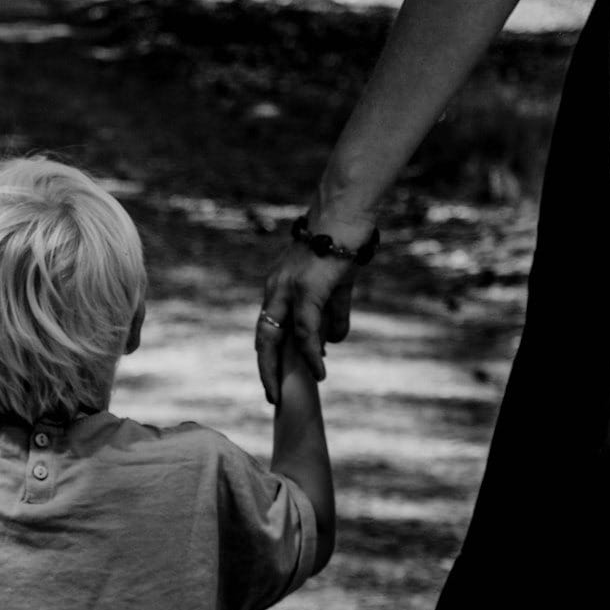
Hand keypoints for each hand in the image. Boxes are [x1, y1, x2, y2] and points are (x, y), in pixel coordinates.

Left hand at [255, 241, 357, 405]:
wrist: (346, 212)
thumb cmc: (342, 242)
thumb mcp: (337, 284)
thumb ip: (334, 313)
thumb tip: (336, 340)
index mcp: (279, 286)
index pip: (268, 326)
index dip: (270, 354)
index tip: (274, 377)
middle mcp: (277, 289)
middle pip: (264, 338)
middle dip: (266, 370)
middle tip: (272, 397)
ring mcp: (289, 289)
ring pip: (279, 338)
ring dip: (284, 369)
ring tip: (290, 393)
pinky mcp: (306, 289)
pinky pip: (305, 331)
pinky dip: (311, 354)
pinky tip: (319, 370)